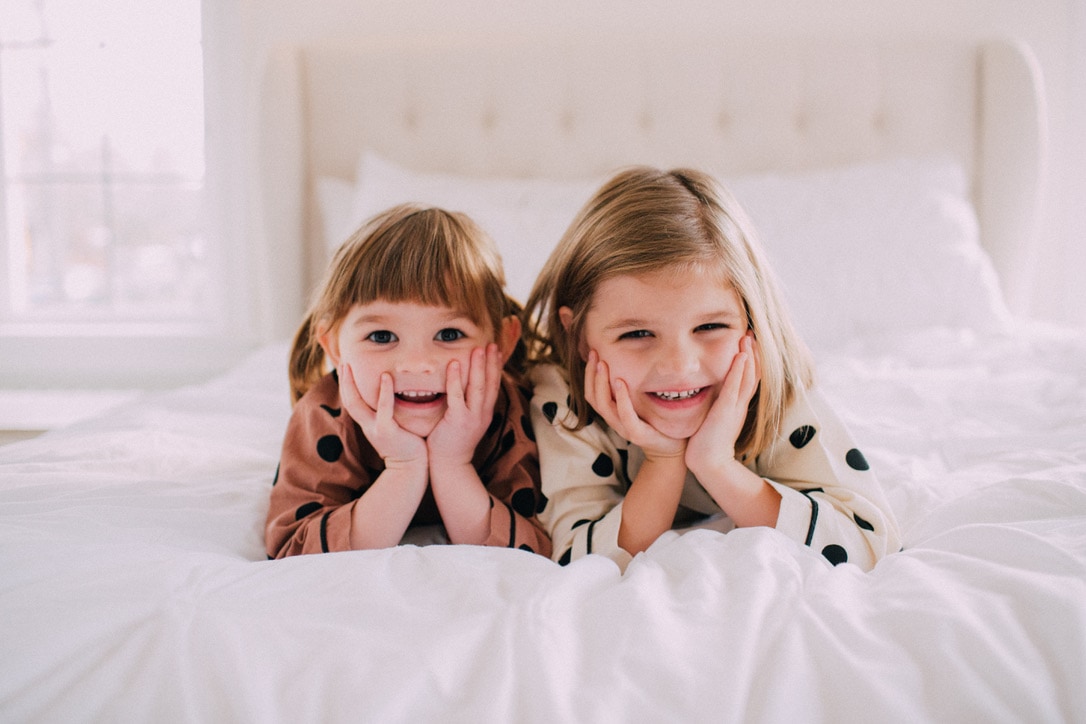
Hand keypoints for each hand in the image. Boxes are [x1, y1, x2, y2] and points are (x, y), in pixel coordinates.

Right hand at [340, 363, 426, 467]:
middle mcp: (368, 425)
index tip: (345, 367)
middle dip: (344, 380)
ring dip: (352, 383)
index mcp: (368, 423)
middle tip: (343, 360)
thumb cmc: (407, 445)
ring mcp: (375, 428)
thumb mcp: (393, 426)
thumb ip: (389, 413)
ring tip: (351, 364)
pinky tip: (386, 376)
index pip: (352, 401)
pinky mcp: (388, 432)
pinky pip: (384, 409)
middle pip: (349, 400)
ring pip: (357, 404)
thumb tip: (394, 396)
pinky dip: (384, 393)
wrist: (412, 468)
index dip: (347, 384)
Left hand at [427, 344, 501, 465]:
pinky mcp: (458, 420)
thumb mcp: (466, 421)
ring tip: (478, 348)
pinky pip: (457, 396)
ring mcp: (472, 417)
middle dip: (491, 362)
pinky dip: (457, 379)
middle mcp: (483, 413)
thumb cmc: (452, 442)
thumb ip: (467, 404)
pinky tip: (455, 364)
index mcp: (485, 412)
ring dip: (478, 366)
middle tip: (490, 343)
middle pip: (490, 383)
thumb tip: (464, 387)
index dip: (496, 366)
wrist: (450, 466)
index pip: (494, 385)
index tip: (496, 350)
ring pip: (478, 387)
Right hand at [584, 350, 684, 460]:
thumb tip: (631, 362)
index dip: (588, 374)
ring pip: (604, 405)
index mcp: (613, 413)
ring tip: (603, 365)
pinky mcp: (637, 434)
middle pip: (593, 397)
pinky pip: (624, 415)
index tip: (592, 353)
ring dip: (601, 383)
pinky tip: (620, 382)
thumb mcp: (641, 403)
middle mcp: (614, 421)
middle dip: (591, 374)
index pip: (592, 393)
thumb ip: (633, 389)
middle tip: (595, 353)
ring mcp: (624, 428)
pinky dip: (621, 398)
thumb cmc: (657, 423)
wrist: (671, 449)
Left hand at [685, 332, 759, 477]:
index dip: (751, 361)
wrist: (708, 462)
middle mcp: (740, 404)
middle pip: (752, 374)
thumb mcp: (714, 418)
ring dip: (749, 356)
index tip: (749, 343)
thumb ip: (716, 405)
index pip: (748, 379)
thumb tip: (711, 393)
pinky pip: (734, 387)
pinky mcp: (726, 411)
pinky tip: (741, 356)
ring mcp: (735, 407)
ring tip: (749, 337)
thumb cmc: (707, 443)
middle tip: (752, 333)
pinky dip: (739, 370)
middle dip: (753, 353)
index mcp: (737, 405)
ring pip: (747, 377)